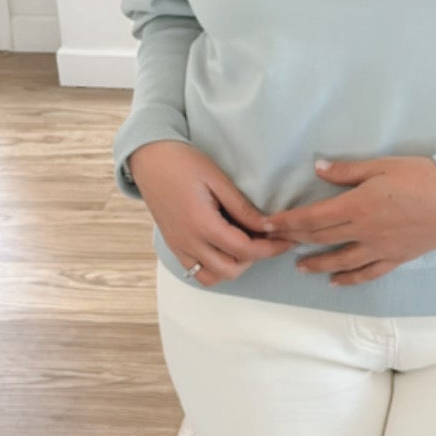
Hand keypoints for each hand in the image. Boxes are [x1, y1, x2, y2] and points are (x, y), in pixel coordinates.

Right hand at [127, 141, 293, 287]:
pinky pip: (196, 270)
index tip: (286, 240)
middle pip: (231, 269)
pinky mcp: (174, 246)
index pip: (244, 250)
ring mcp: (179, 246)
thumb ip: (242, 208)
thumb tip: (266, 226)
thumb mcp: (217, 179)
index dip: (270, 248)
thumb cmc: (182, 162)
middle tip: (267, 239)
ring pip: (212, 276)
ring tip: (244, 244)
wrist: (148, 159)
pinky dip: (215, 267)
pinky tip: (225, 248)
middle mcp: (188, 241)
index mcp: (201, 223)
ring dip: (233, 266)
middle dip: (254, 259)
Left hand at [260, 154, 435, 284]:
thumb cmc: (424, 177)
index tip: (266, 224)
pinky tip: (335, 282)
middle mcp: (364, 231)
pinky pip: (367, 273)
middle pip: (321, 239)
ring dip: (316, 264)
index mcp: (358, 205)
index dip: (287, 222)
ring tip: (299, 267)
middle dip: (293, 240)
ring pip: (340, 261)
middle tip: (273, 242)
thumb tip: (316, 169)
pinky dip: (349, 279)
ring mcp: (380, 248)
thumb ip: (347, 171)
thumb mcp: (383, 165)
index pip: (313, 218)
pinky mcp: (396, 258)